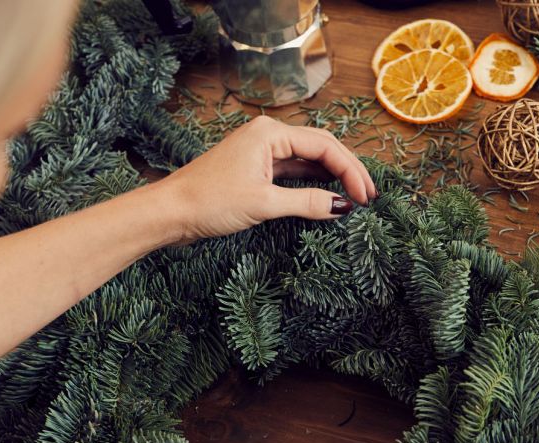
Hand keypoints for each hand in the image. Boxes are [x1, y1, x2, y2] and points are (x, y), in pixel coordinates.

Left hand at [160, 115, 376, 242]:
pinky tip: (327, 194)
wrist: (170, 212)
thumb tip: (342, 206)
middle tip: (368, 195)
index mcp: (270, 133)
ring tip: (355, 195)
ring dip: (331, 176)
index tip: (365, 196)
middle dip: (346, 170)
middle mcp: (267, 136)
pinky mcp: (254, 170)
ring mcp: (260, 152)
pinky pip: (292, 171)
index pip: (324, 146)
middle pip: (319, 147)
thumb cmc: (209, 202)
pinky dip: (311, 182)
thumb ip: (306, 202)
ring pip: (307, 159)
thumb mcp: (264, 203)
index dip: (349, 171)